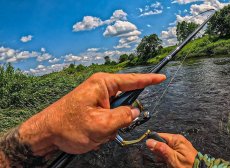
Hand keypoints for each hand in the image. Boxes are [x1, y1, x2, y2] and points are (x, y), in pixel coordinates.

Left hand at [18, 73, 165, 155]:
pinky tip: (93, 133)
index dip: (149, 80)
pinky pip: (109, 118)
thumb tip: (134, 112)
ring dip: (111, 126)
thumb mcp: (100, 125)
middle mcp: (100, 88)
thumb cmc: (67, 126)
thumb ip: (123, 117)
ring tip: (96, 132)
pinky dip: (105, 129)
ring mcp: (97, 99)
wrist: (46, 134)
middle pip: (125, 101)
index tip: (161, 77)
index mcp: (102, 84)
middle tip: (109, 128)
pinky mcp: (95, 108)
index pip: (132, 80)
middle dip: (121, 118)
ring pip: (118, 113)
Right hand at [146, 133, 197, 167]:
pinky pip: (171, 151)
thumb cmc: (188, 166)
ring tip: (168, 162)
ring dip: (164, 155)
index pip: (159, 135)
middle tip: (164, 159)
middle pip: (162, 142)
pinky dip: (168, 157)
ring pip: (165, 148)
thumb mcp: (172, 158)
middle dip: (160, 151)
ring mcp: (180, 145)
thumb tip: (149, 141)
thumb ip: (161, 149)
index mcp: (176, 139)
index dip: (154, 143)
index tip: (153, 151)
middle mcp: (178, 140)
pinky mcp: (181, 151)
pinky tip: (170, 162)